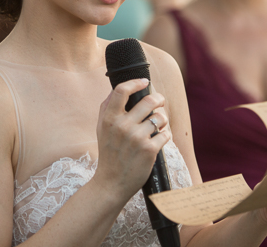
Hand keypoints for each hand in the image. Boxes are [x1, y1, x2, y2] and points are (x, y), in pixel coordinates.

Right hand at [92, 79, 171, 201]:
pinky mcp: (149, 150)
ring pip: (160, 117)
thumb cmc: (108, 153)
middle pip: (149, 100)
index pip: (122, 90)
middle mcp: (122, 126)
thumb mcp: (101, 129)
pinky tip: (158, 139)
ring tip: (158, 125)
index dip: (136, 82)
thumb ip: (106, 108)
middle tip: (160, 101)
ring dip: (162, 119)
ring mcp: (136, 138)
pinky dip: (164, 135)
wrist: (111, 183)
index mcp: (109, 119)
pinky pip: (165, 133)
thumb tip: (118, 89)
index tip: (145, 82)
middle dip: (159, 99)